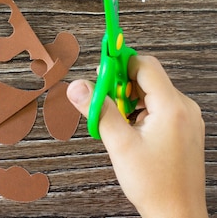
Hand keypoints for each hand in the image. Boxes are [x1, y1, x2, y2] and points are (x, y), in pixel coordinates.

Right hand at [67, 55, 206, 217]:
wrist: (177, 214)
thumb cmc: (155, 185)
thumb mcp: (120, 144)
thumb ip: (98, 110)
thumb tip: (78, 86)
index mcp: (172, 108)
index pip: (145, 65)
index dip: (120, 63)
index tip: (100, 67)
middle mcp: (184, 109)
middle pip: (148, 78)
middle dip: (122, 85)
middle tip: (103, 100)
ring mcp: (187, 120)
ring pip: (153, 93)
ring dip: (130, 99)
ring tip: (116, 122)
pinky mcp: (185, 130)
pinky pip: (160, 107)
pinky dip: (141, 111)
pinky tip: (130, 130)